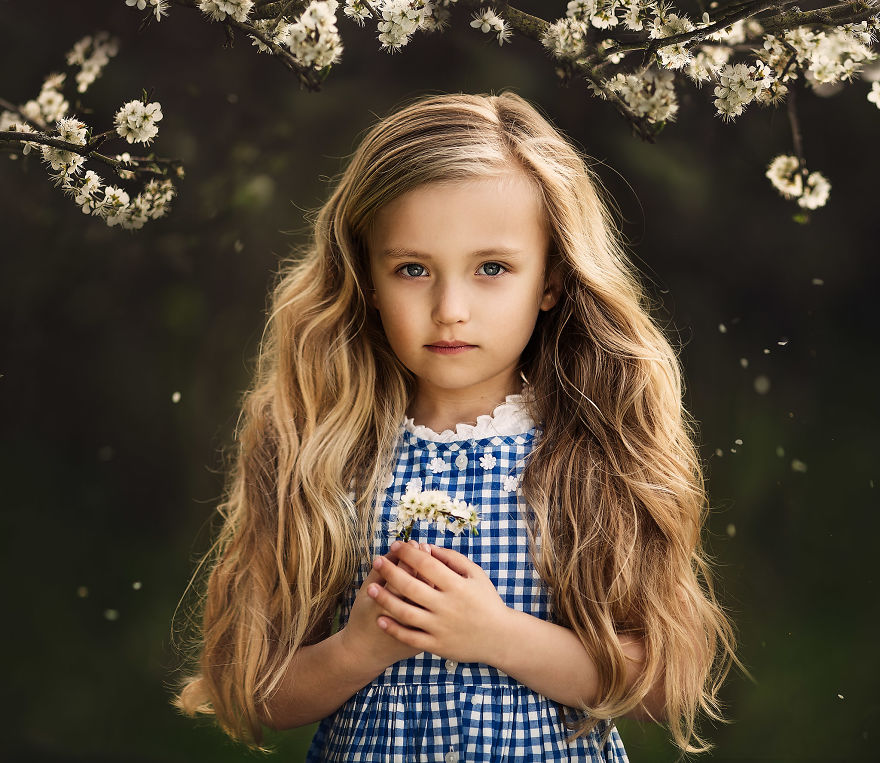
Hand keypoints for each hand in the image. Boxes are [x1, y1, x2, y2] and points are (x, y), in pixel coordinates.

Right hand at [340, 540, 430, 673]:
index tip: (413, 542)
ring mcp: (421, 630)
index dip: (412, 554)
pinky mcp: (429, 638)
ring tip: (431, 562)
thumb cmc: (364, 616)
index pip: (407, 572)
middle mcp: (408, 617)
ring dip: (435, 577)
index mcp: (389, 603)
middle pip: (425, 583)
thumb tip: (399, 548)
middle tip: (425, 547)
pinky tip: (435, 583)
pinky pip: (440, 612)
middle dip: (426, 561)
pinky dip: (439, 596)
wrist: (367, 653)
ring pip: (436, 598)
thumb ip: (382, 569)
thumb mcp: (367, 590)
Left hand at [367, 540, 509, 664]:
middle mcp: (447, 606)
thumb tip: (426, 547)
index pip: (426, 564)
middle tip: (377, 561)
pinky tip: (380, 618)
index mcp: (457, 585)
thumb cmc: (487, 601)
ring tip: (371, 589)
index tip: (395, 545)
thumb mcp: (476, 574)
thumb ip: (452, 558)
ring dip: (385, 599)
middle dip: (390, 571)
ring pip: (406, 612)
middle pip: (411, 586)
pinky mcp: (437, 645)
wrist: (499, 637)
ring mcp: (440, 627)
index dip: (408, 552)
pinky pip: (410, 637)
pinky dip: (394, 628)